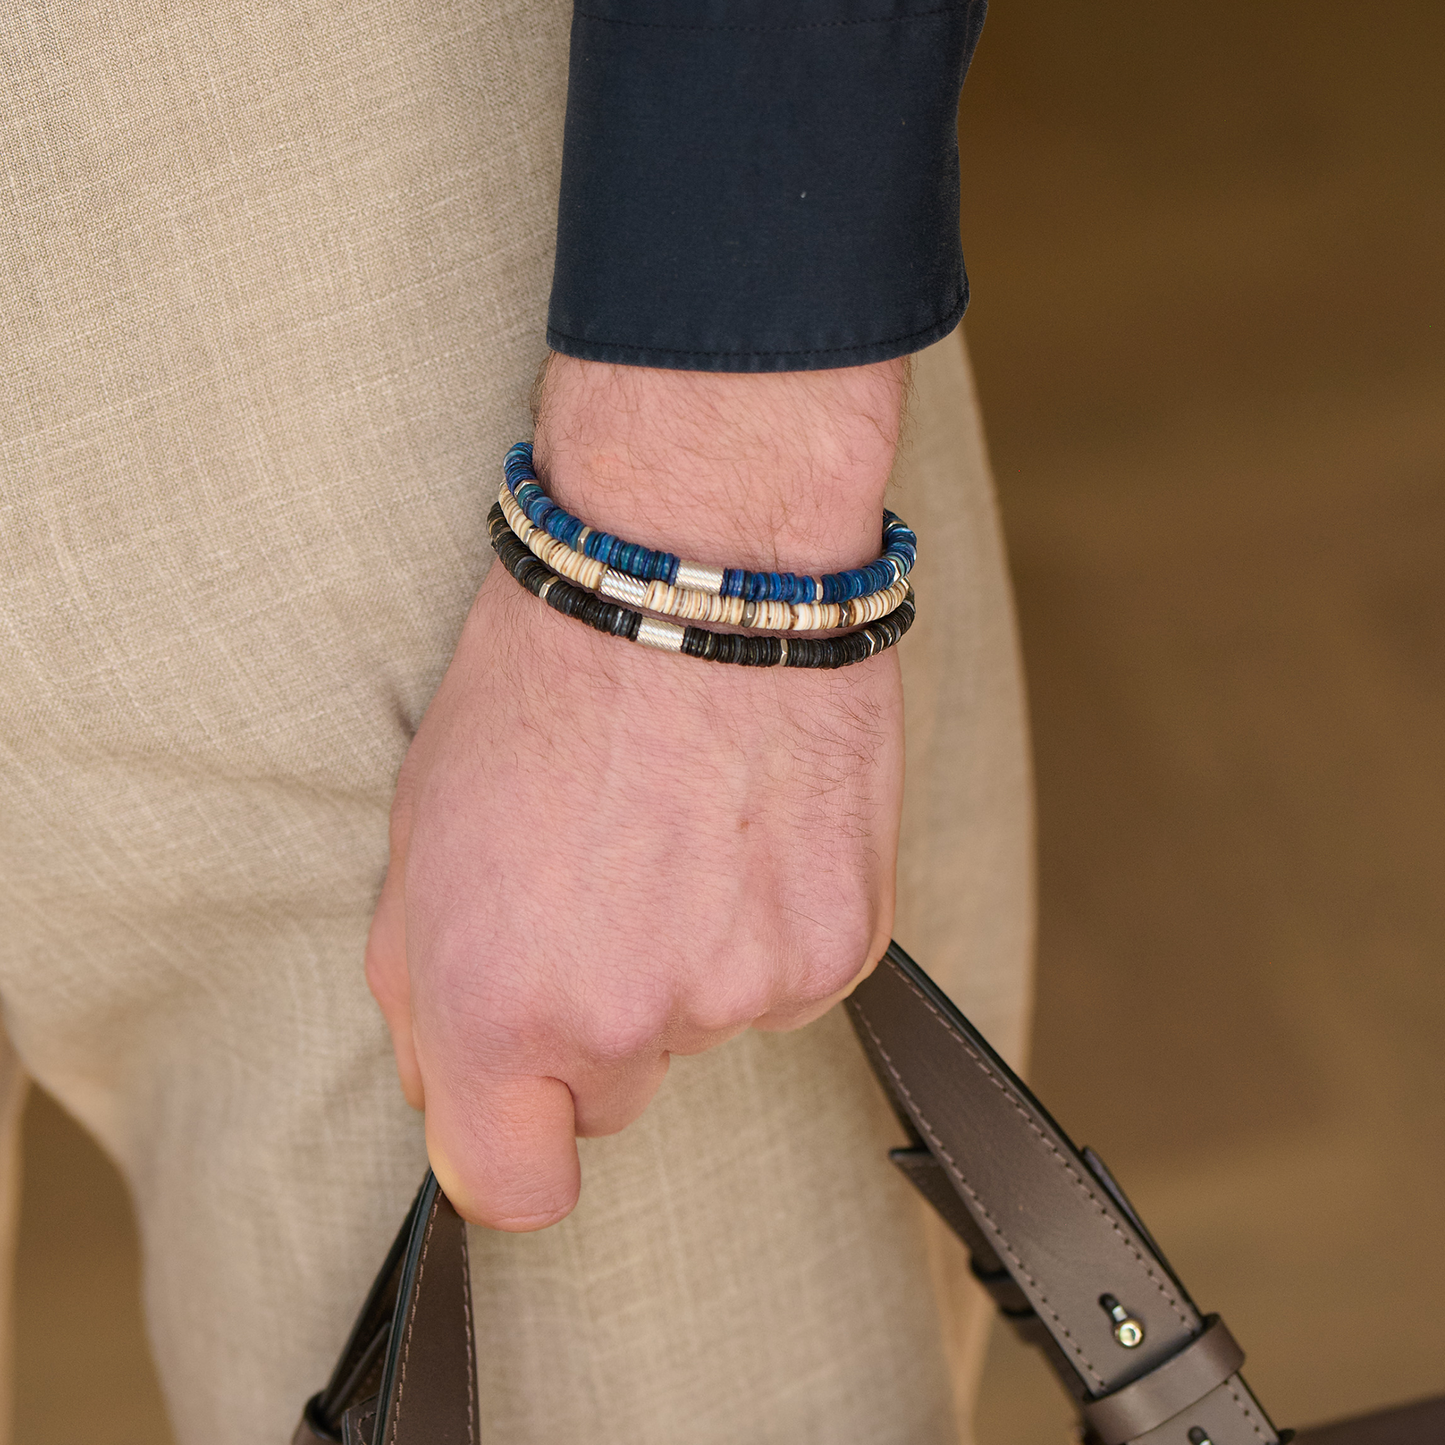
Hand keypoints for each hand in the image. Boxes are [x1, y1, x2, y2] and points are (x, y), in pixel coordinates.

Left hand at [366, 354, 907, 1228]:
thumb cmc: (541, 680)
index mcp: (499, 1002)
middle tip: (602, 887)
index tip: (526, 1100)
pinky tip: (746, 826)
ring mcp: (749, 987)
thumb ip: (425, 995)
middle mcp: (629, 1018)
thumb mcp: (421, 837)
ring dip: (689, 961)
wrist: (696, 570)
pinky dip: (769, 923)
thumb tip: (457, 1090)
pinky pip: (790, 979)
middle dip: (598, 1023)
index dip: (516, 1142)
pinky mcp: (844, 944)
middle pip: (613, 1099)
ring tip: (679, 830)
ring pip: (706, 1029)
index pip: (514, 1189)